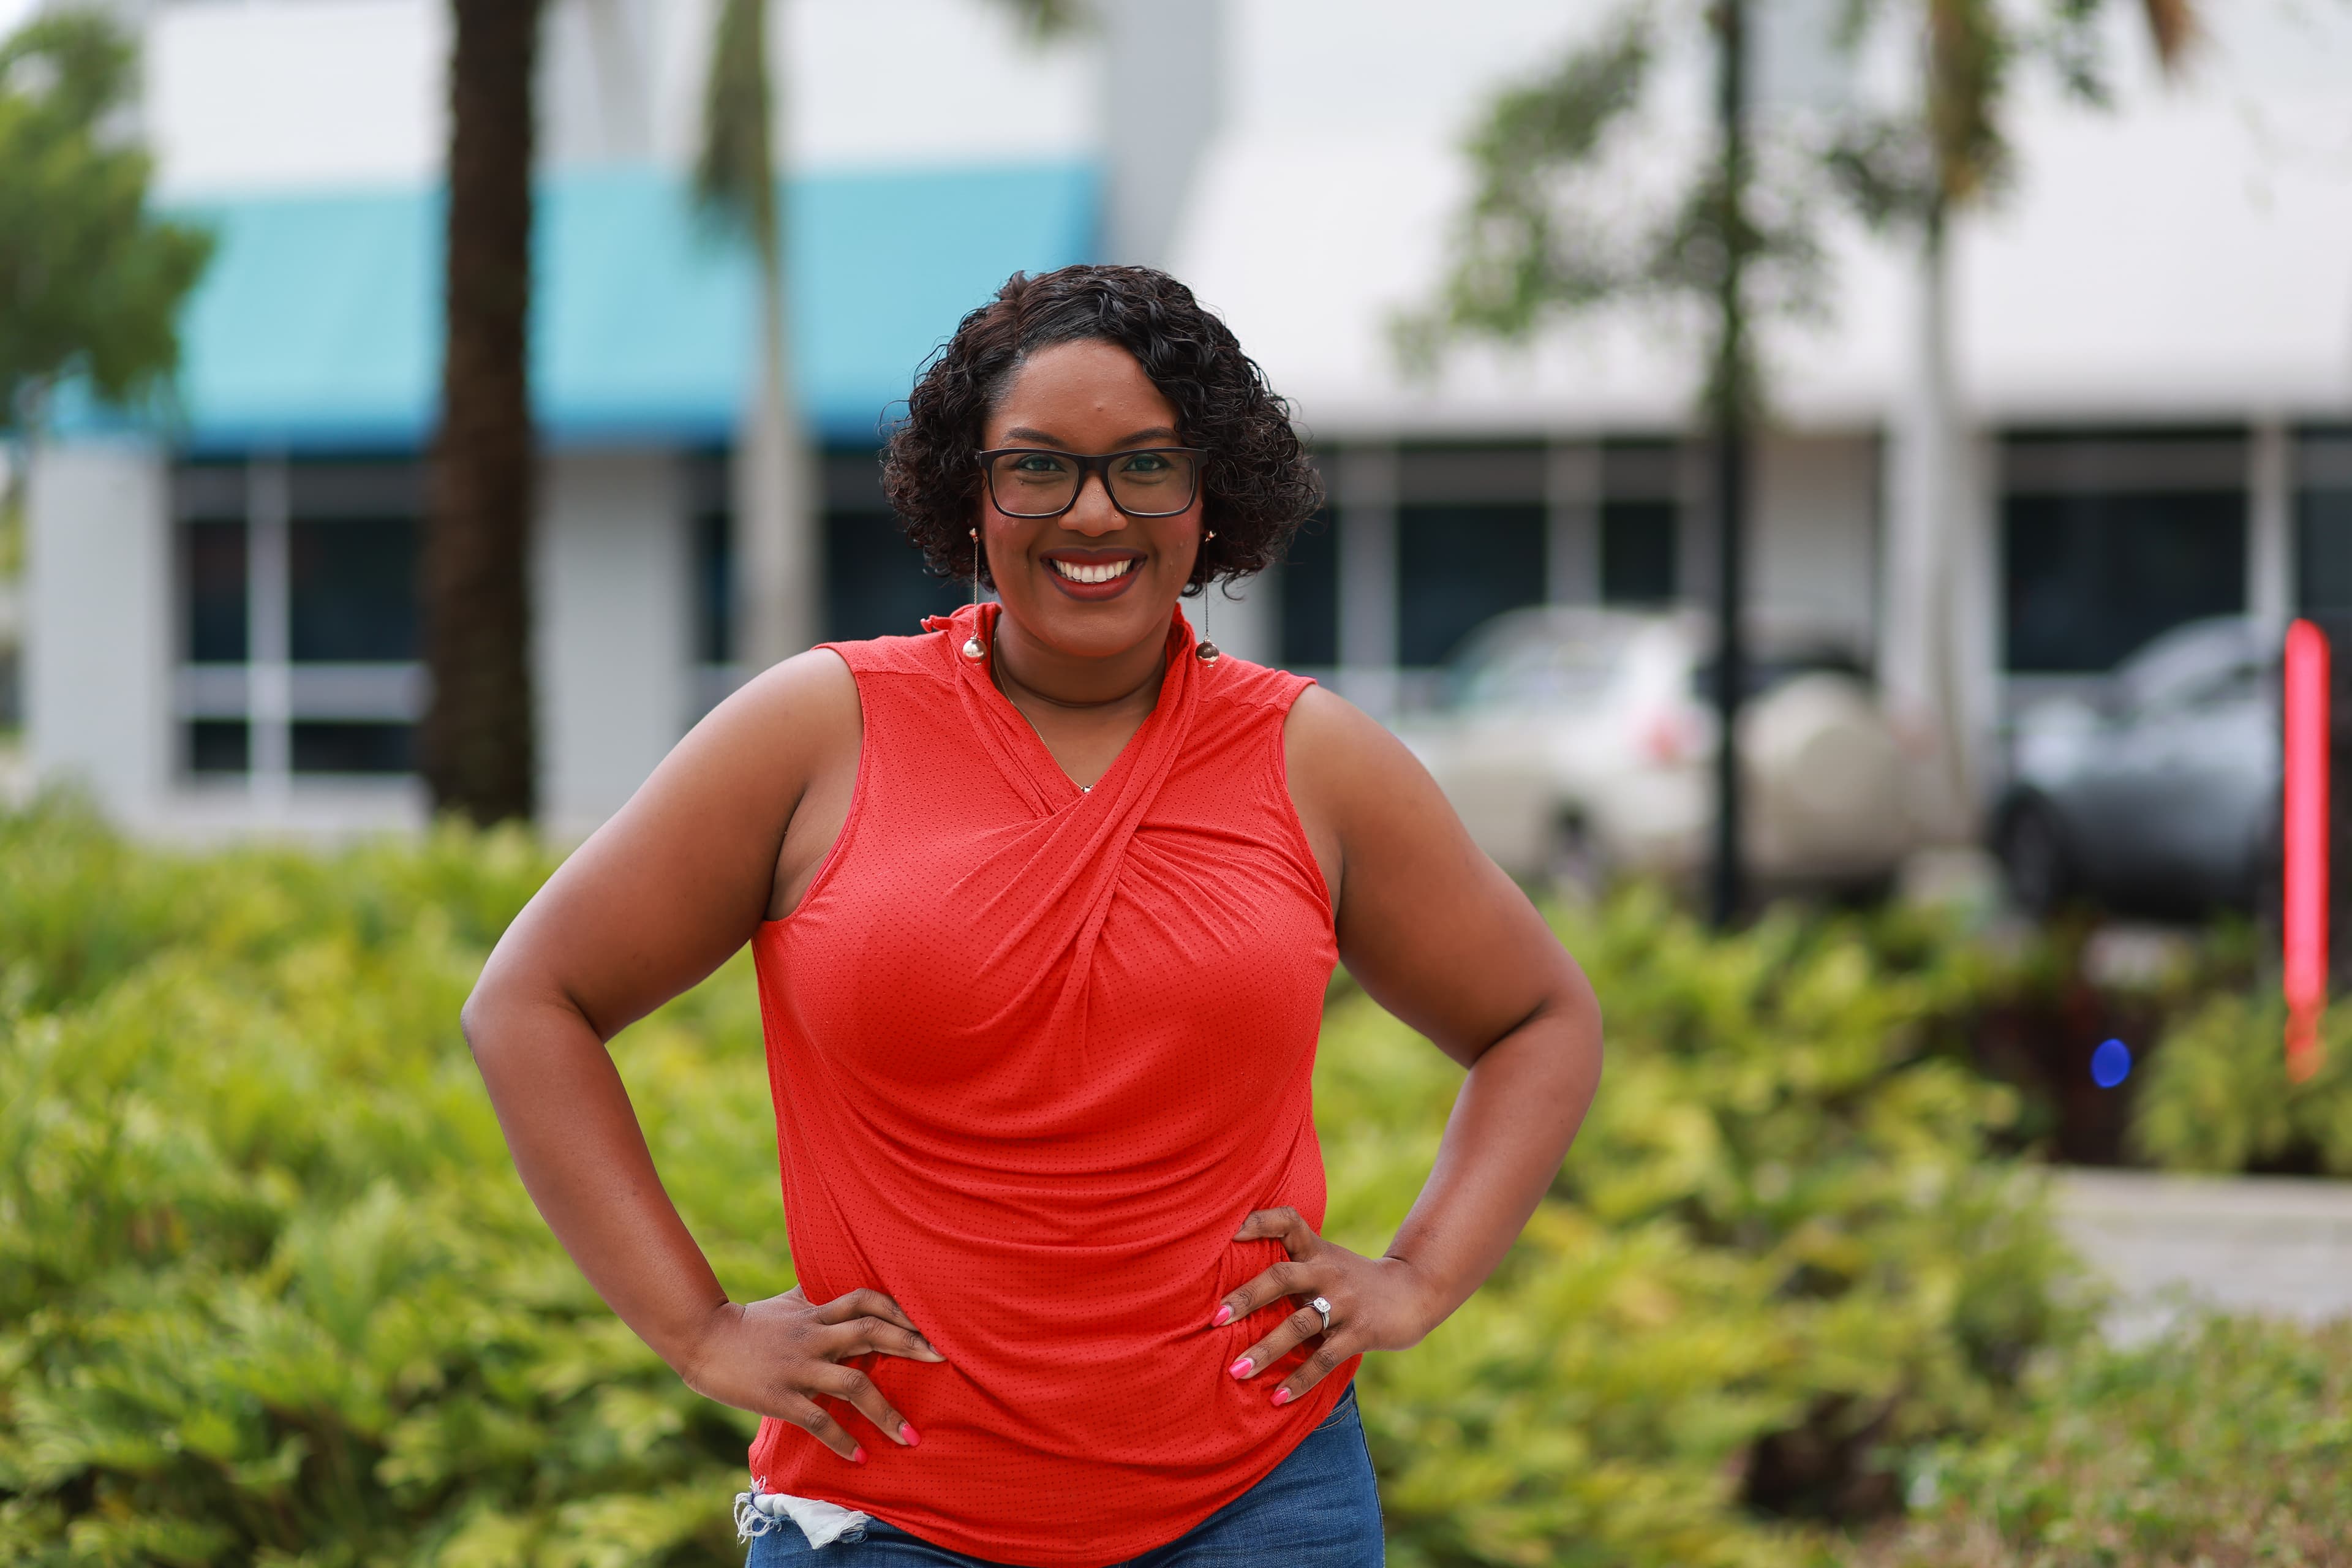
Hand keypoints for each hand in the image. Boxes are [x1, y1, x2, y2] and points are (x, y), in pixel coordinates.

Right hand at [679, 1285, 945, 1461]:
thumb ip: (816, 1291)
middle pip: (870, 1332)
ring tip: (910, 1437)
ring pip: (852, 1383)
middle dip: (910, 1346)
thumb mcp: (787, 1301)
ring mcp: (798, 1366)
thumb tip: (837, 1270)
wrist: (701, 1339)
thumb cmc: (749, 1322)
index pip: (866, 1299)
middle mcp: (813, 1335)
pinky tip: (861, 1456)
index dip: (899, 1308)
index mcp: (816, 1312)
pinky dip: (843, 1440)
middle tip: (943, 1361)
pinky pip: (819, 1420)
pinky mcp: (780, 1397)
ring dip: (886, 1411)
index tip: (929, 1324)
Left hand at [1212, 1207, 1437, 1406]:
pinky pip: (1324, 1359)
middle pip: (1282, 1276)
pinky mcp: (1360, 1333)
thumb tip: (1233, 1284)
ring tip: (1236, 1371)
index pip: (1288, 1221)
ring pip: (1299, 1325)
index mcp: (1316, 1250)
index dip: (1260, 1221)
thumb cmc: (1354, 1280)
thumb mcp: (1326, 1261)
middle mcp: (1327, 1272)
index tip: (1230, 1232)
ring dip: (1266, 1349)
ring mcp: (1345, 1303)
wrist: (1413, 1293)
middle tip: (1215, 1319)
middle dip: (1247, 1297)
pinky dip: (1299, 1380)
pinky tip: (1277, 1398)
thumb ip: (1291, 1264)